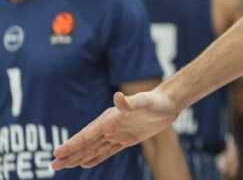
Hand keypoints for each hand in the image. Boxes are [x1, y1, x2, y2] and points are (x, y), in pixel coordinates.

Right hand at [51, 90, 179, 169]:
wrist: (168, 104)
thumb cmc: (155, 101)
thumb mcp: (144, 101)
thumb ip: (130, 102)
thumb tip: (117, 96)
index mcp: (109, 119)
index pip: (86, 135)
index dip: (72, 144)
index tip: (57, 152)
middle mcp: (110, 127)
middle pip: (86, 144)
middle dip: (70, 154)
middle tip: (53, 165)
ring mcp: (117, 133)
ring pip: (94, 149)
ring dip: (79, 157)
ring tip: (64, 166)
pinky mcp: (127, 139)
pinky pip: (108, 151)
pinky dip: (96, 157)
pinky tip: (85, 163)